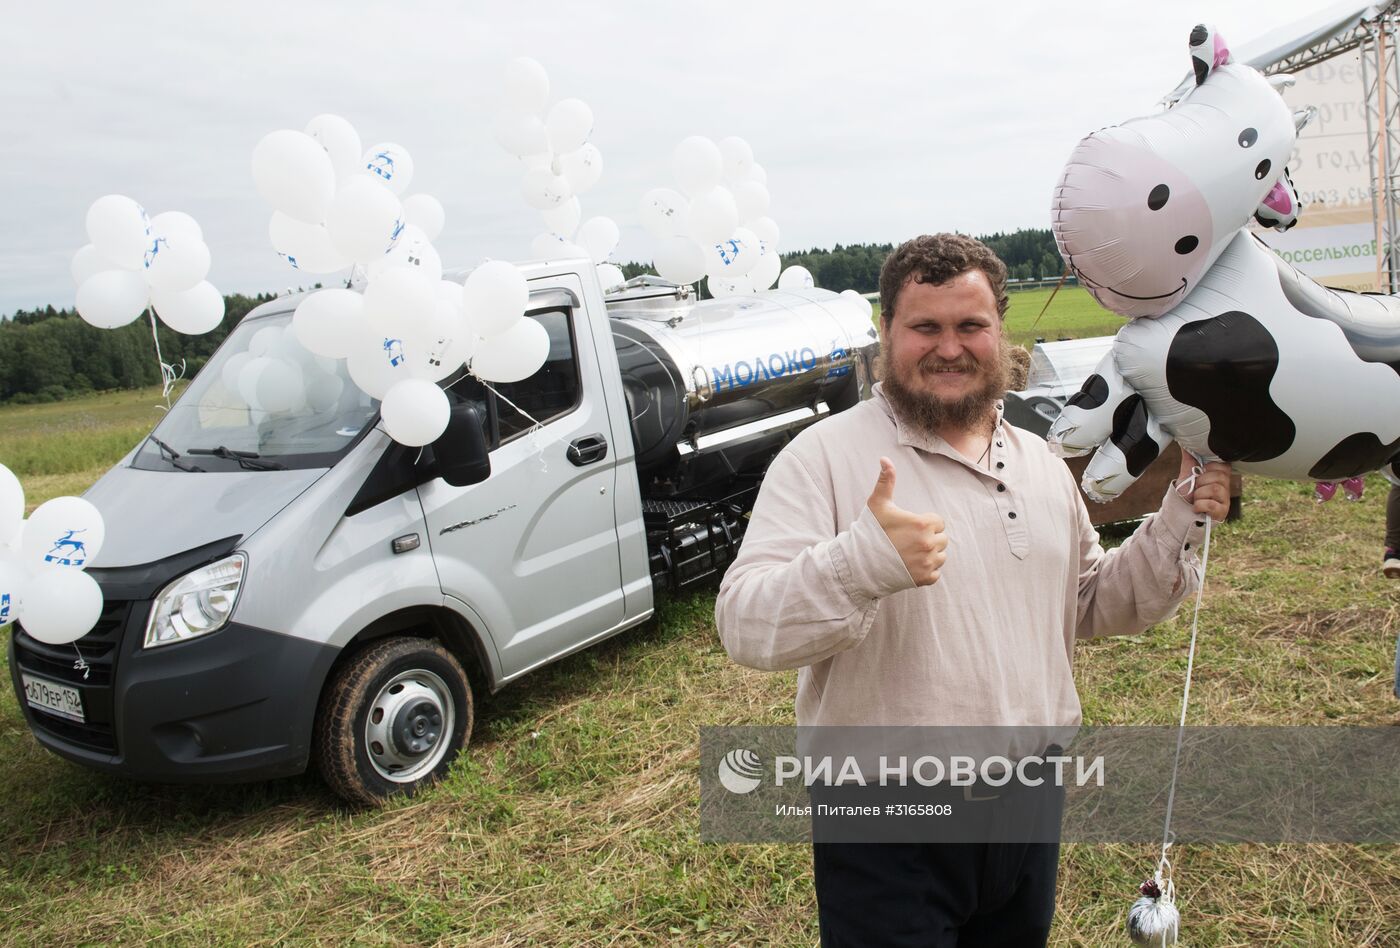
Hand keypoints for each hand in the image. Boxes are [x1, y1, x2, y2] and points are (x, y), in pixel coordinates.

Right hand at [867, 457, 947, 585]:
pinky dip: (926, 570)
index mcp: (923, 524)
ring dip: (930, 555)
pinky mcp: (924, 579)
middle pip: (942, 539)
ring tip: (910, 553)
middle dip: (929, 538)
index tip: (909, 527)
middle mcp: (929, 544)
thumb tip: (885, 458)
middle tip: (908, 540)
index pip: (938, 522)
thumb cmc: (870, 531)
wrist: (860, 563)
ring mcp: (928, 563)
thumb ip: (886, 481)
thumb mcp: (877, 504)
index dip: (925, 523)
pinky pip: (935, 573)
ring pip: (940, 556)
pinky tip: (910, 565)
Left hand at [1175, 453, 1231, 523]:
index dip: (1209, 469)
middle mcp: (1226, 488)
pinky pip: (1211, 504)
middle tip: (1196, 489)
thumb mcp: (1187, 473)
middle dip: (1201, 483)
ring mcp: (1225, 501)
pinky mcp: (1221, 513)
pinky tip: (1196, 507)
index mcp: (1220, 476)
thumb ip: (1190, 458)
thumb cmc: (1186, 493)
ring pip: (1215, 489)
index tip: (1201, 474)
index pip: (1224, 465)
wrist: (1179, 511)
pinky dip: (1199, 505)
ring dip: (1198, 495)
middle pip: (1219, 477)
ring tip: (1196, 499)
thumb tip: (1185, 442)